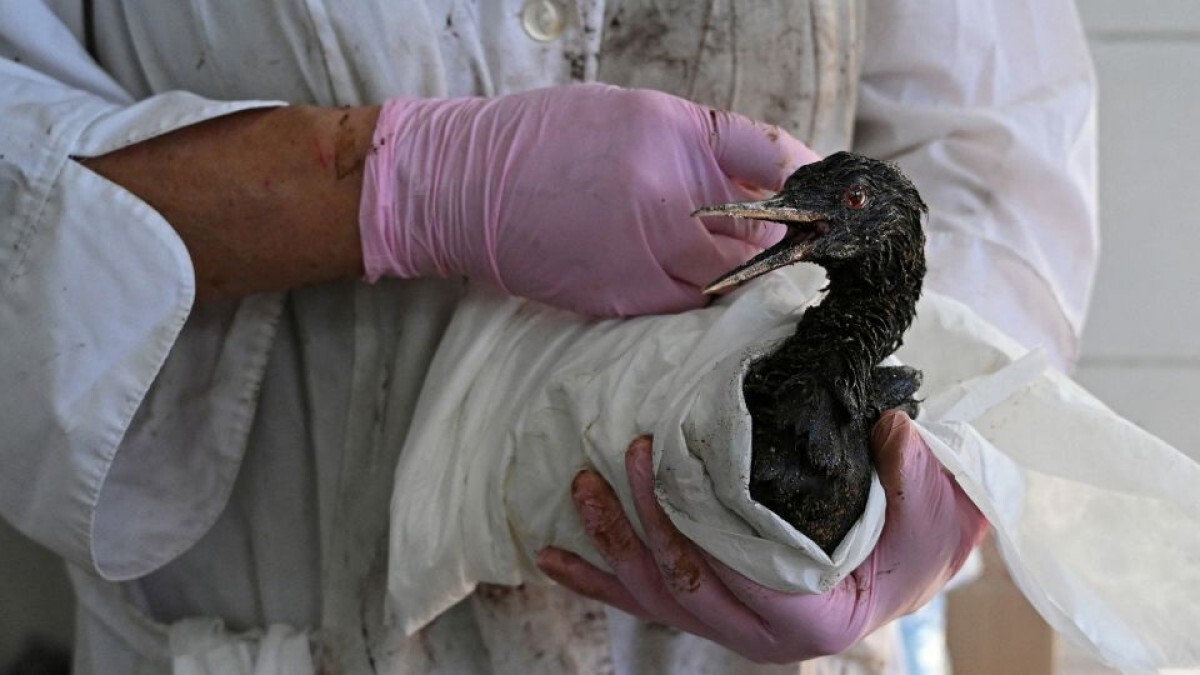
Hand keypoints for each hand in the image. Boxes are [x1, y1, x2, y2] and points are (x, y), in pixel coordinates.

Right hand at [359, 84, 816, 316]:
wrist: (464, 186)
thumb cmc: (545, 141)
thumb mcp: (629, 115)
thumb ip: (698, 147)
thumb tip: (764, 180)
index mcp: (671, 135)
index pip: (771, 157)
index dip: (807, 182)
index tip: (828, 199)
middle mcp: (667, 197)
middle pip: (760, 237)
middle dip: (776, 243)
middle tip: (781, 244)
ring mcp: (646, 255)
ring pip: (727, 282)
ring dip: (738, 277)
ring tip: (724, 266)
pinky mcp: (624, 300)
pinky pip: (685, 308)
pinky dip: (696, 298)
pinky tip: (676, 282)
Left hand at [536, 412, 986, 662]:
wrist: (906, 577)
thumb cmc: (917, 547)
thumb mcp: (930, 512)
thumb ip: (910, 472)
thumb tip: (891, 426)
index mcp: (808, 618)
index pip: (740, 578)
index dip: (696, 528)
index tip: (666, 465)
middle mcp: (757, 635)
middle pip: (683, 586)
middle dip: (642, 526)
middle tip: (620, 463)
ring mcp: (726, 627)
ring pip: (654, 597)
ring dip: (610, 546)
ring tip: (579, 492)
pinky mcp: (705, 609)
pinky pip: (643, 600)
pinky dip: (594, 579)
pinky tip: (552, 558)